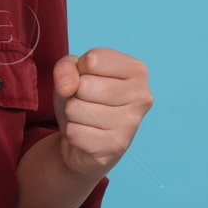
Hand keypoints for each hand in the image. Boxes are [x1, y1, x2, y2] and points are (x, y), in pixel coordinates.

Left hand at [52, 47, 151, 181]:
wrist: (84, 141)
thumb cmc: (83, 99)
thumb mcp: (71, 74)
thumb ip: (65, 67)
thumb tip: (67, 86)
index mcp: (137, 71)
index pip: (92, 59)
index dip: (79, 70)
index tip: (88, 80)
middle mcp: (142, 96)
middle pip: (84, 85)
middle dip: (75, 94)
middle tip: (86, 103)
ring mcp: (131, 124)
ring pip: (76, 109)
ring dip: (72, 114)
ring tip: (85, 118)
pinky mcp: (116, 147)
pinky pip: (74, 132)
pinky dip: (72, 133)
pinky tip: (86, 135)